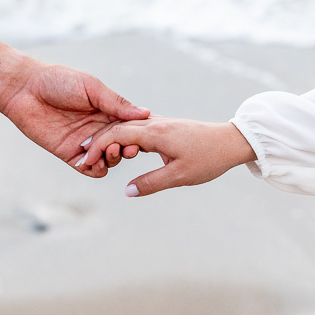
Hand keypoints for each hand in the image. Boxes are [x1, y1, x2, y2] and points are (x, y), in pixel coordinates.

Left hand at [0, 59, 147, 176]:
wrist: (24, 88)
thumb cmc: (58, 80)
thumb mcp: (91, 88)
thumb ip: (116, 103)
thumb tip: (145, 113)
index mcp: (107, 111)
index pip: (130, 128)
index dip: (138, 135)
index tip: (141, 137)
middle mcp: (99, 128)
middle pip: (122, 146)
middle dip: (126, 149)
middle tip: (124, 147)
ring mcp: (85, 142)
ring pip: (108, 160)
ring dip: (111, 160)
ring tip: (107, 153)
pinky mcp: (69, 153)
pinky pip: (88, 168)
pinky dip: (94, 169)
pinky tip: (91, 162)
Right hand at [79, 117, 256, 194]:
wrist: (232, 141)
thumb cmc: (208, 159)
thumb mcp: (180, 176)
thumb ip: (151, 183)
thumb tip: (127, 191)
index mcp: (156, 133)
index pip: (117, 134)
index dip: (97, 147)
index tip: (84, 160)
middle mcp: (156, 123)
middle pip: (118, 127)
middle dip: (97, 141)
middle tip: (82, 157)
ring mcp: (161, 123)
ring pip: (128, 126)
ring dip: (110, 138)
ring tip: (97, 154)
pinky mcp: (167, 127)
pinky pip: (139, 128)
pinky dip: (125, 136)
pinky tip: (122, 147)